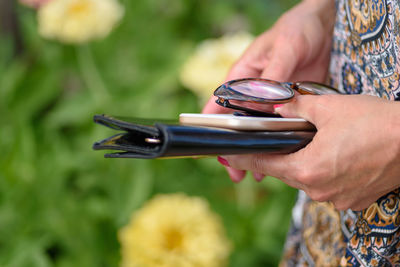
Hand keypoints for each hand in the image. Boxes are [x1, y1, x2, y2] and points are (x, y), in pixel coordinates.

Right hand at [203, 0, 335, 181]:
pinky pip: (280, 127)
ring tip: (255, 173)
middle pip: (236, 124)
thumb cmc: (296, 29)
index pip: (219, 103)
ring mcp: (271, 100)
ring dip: (256, 150)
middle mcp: (253, 92)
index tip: (212, 146)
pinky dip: (277, 143)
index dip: (212, 126)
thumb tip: (263, 103)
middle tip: (235, 170)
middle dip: (234, 147)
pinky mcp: (289, 105)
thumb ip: (273, 75)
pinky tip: (279, 158)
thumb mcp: (284, 48)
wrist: (323, 27)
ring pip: (257, 130)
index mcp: (242, 76)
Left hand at [220, 95, 399, 210]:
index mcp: (308, 169)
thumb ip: (296, 107)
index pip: (264, 162)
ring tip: (305, 144)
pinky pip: (327, 185)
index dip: (245, 155)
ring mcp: (338, 198)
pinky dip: (322, 171)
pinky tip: (330, 155)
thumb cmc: (376, 122)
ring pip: (306, 179)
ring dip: (301, 163)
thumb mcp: (329, 107)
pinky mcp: (353, 199)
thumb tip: (278, 105)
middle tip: (268, 141)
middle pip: (285, 172)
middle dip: (276, 155)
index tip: (229, 153)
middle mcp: (319, 190)